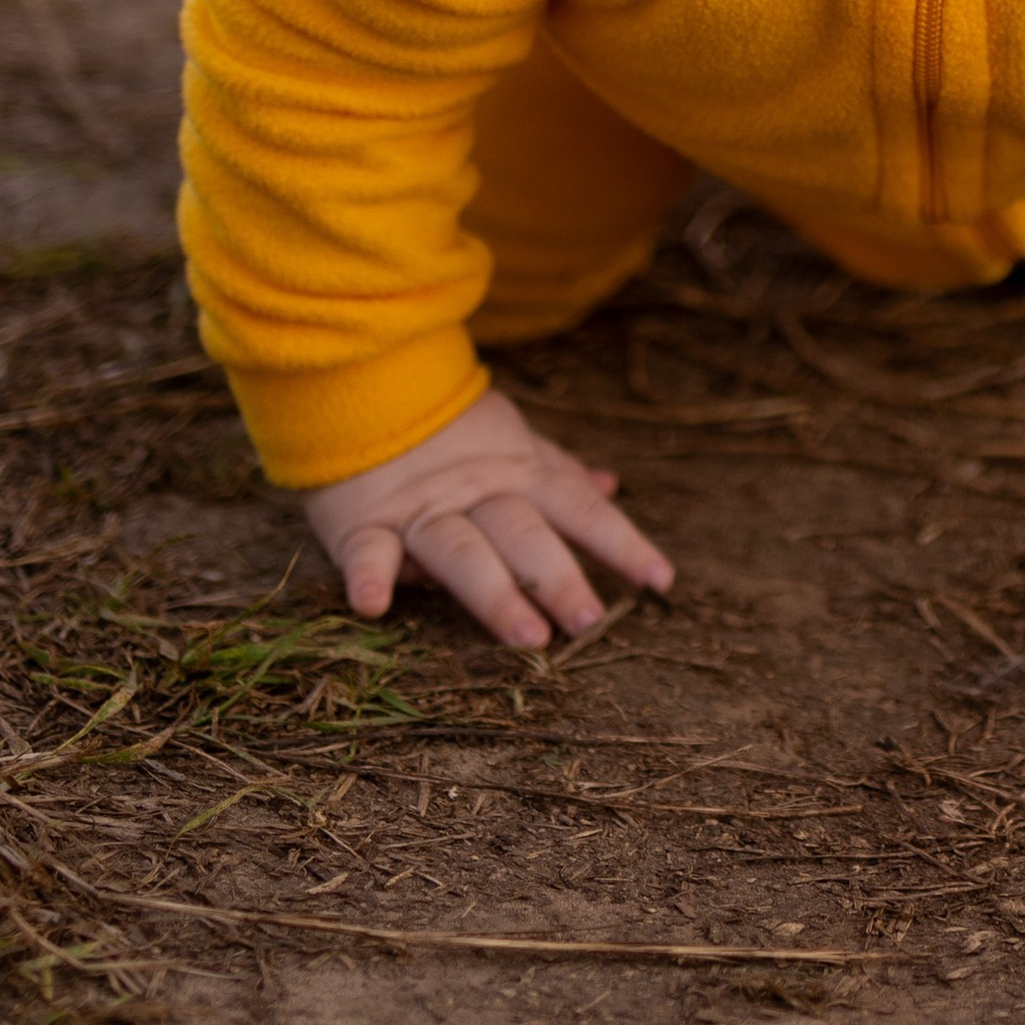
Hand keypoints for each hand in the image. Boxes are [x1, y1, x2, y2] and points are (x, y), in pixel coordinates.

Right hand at [301, 390, 673, 647]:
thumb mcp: (512, 441)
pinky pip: (366, 552)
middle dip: (557, 577)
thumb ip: (558, 470)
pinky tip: (374, 605)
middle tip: (590, 621)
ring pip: (462, 551)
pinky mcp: (364, 524)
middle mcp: (477, 493)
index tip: (661, 582)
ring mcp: (422, 510)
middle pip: (524, 535)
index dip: (621, 542)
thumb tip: (613, 484)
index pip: (579, 509)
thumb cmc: (448, 429)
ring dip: (494, 593)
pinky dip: (369, 575)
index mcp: (518, 473)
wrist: (364, 387)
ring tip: (528, 637)